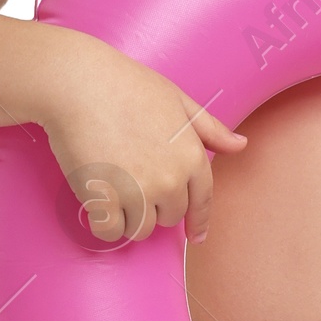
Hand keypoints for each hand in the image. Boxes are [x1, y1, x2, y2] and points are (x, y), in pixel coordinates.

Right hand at [32, 24, 247, 241]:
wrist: (80, 84)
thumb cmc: (127, 85)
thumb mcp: (178, 101)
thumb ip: (210, 129)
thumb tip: (240, 145)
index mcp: (192, 157)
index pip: (202, 203)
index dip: (198, 222)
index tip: (195, 236)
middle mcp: (170, 180)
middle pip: (168, 218)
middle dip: (154, 206)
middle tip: (132, 178)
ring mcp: (138, 193)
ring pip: (140, 228)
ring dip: (128, 216)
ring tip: (113, 186)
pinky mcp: (106, 200)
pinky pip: (111, 232)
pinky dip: (104, 223)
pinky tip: (98, 204)